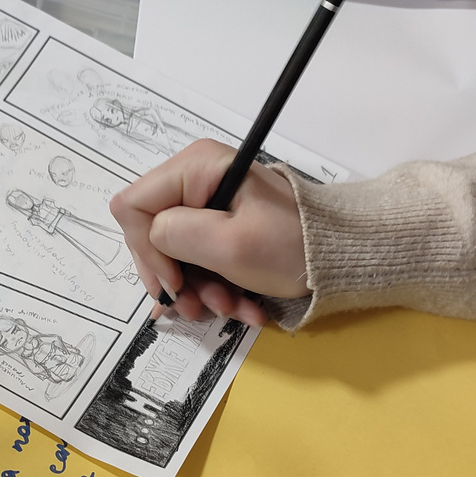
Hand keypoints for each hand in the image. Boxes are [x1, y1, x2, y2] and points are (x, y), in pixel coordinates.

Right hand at [110, 139, 308, 326]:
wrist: (342, 258)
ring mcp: (208, 203)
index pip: (133, 206)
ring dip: (198, 289)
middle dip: (175, 277)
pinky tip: (241, 306)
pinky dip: (215, 287)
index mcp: (196, 167)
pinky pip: (198, 260)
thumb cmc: (291, 247)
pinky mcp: (220, 227)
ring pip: (174, 254)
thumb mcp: (229, 244)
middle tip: (199, 306)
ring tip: (230, 308)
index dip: (146, 249)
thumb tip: (150, 240)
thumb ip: (174, 235)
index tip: (176, 282)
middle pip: (150, 234)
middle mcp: (196, 179)